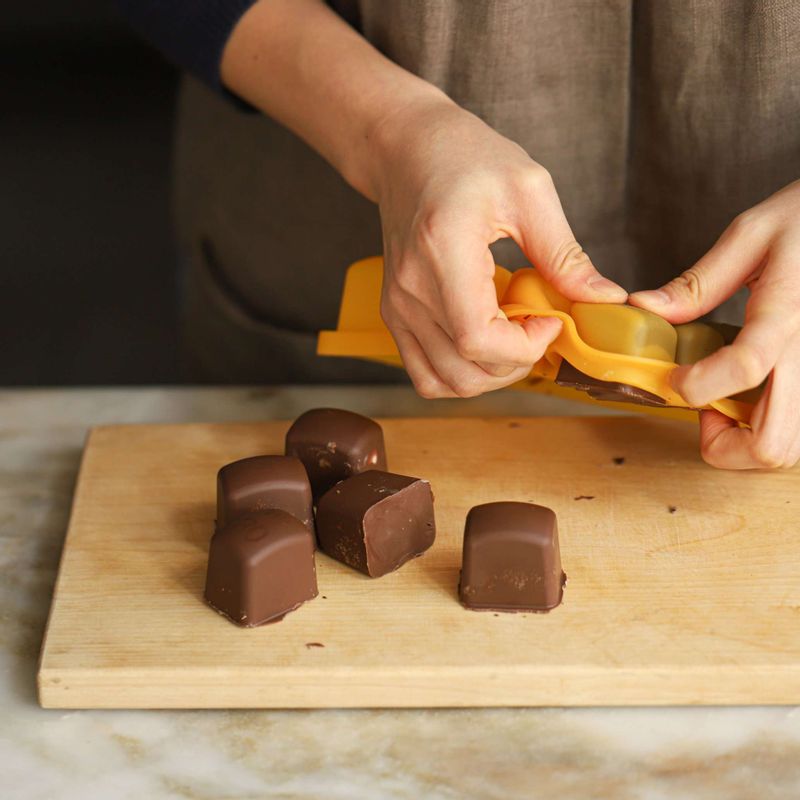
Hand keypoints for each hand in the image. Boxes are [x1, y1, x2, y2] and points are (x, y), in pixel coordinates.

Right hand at [368, 97, 626, 397]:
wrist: (406, 151)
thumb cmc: (466, 157)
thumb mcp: (529, 190)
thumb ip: (564, 253)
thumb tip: (604, 298)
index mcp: (443, 253)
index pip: (477, 339)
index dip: (524, 348)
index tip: (550, 322)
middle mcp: (411, 289)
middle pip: (464, 369)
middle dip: (516, 365)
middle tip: (539, 330)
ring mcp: (398, 307)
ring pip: (444, 382)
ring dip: (490, 375)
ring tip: (513, 339)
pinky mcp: (395, 314)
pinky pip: (424, 373)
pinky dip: (460, 374)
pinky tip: (484, 344)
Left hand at [630, 180, 799, 468]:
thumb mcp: (751, 234)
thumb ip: (698, 282)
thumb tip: (644, 309)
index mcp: (786, 312)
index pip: (745, 366)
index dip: (698, 386)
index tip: (674, 380)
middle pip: (773, 445)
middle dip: (725, 446)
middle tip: (705, 410)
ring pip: (791, 450)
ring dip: (749, 443)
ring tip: (729, 403)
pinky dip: (772, 430)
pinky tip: (756, 399)